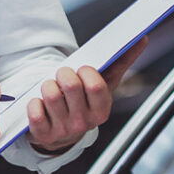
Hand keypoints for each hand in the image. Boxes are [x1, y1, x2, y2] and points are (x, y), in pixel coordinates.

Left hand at [26, 36, 148, 152]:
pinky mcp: (43, 133)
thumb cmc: (82, 102)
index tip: (82, 69)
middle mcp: (84, 123)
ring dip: (47, 85)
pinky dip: (33, 102)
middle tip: (63, 75)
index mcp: (101, 110)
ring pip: (51, 95)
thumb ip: (120, 64)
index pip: (96, 86)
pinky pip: (34, 111)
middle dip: (64, 73)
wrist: (61, 133)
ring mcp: (63, 130)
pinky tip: (40, 104)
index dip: (86, 72)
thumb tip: (140, 40)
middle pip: (71, 86)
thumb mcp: (101, 87)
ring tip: (51, 89)